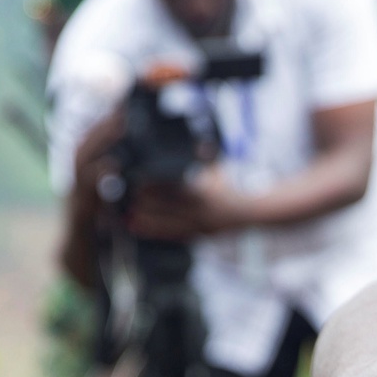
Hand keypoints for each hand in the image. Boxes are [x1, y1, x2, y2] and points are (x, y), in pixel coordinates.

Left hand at [126, 164, 251, 239]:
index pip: (172, 187)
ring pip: (167, 224)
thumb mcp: (216, 167)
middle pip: (166, 207)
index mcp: (203, 191)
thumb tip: (193, 141)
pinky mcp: (198, 235)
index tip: (136, 180)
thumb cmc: (230, 187)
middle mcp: (200, 210)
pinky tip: (139, 228)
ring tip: (127, 217)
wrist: (250, 212)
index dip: (153, 185)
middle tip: (125, 198)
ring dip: (146, 220)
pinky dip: (156, 232)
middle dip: (145, 203)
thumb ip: (203, 154)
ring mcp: (200, 225)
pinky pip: (173, 235)